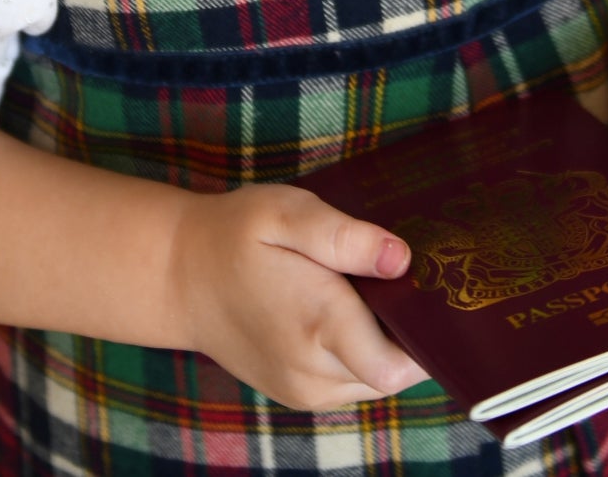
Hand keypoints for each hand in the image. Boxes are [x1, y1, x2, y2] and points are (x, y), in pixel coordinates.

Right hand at [168, 183, 429, 410]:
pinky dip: (360, 356)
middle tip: (398, 283)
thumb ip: (344, 235)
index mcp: (316, 325)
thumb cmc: (234, 236)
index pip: (399, 365)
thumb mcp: (285, 213)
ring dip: (384, 346)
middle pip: (395, 374)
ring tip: (366, 295)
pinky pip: (352, 384)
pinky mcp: (298, 395)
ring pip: (376, 383)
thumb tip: (401, 259)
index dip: (426, 336)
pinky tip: (347, 314)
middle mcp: (313, 371)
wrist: (179, 278)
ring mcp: (304, 391)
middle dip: (408, 335)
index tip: (428, 293)